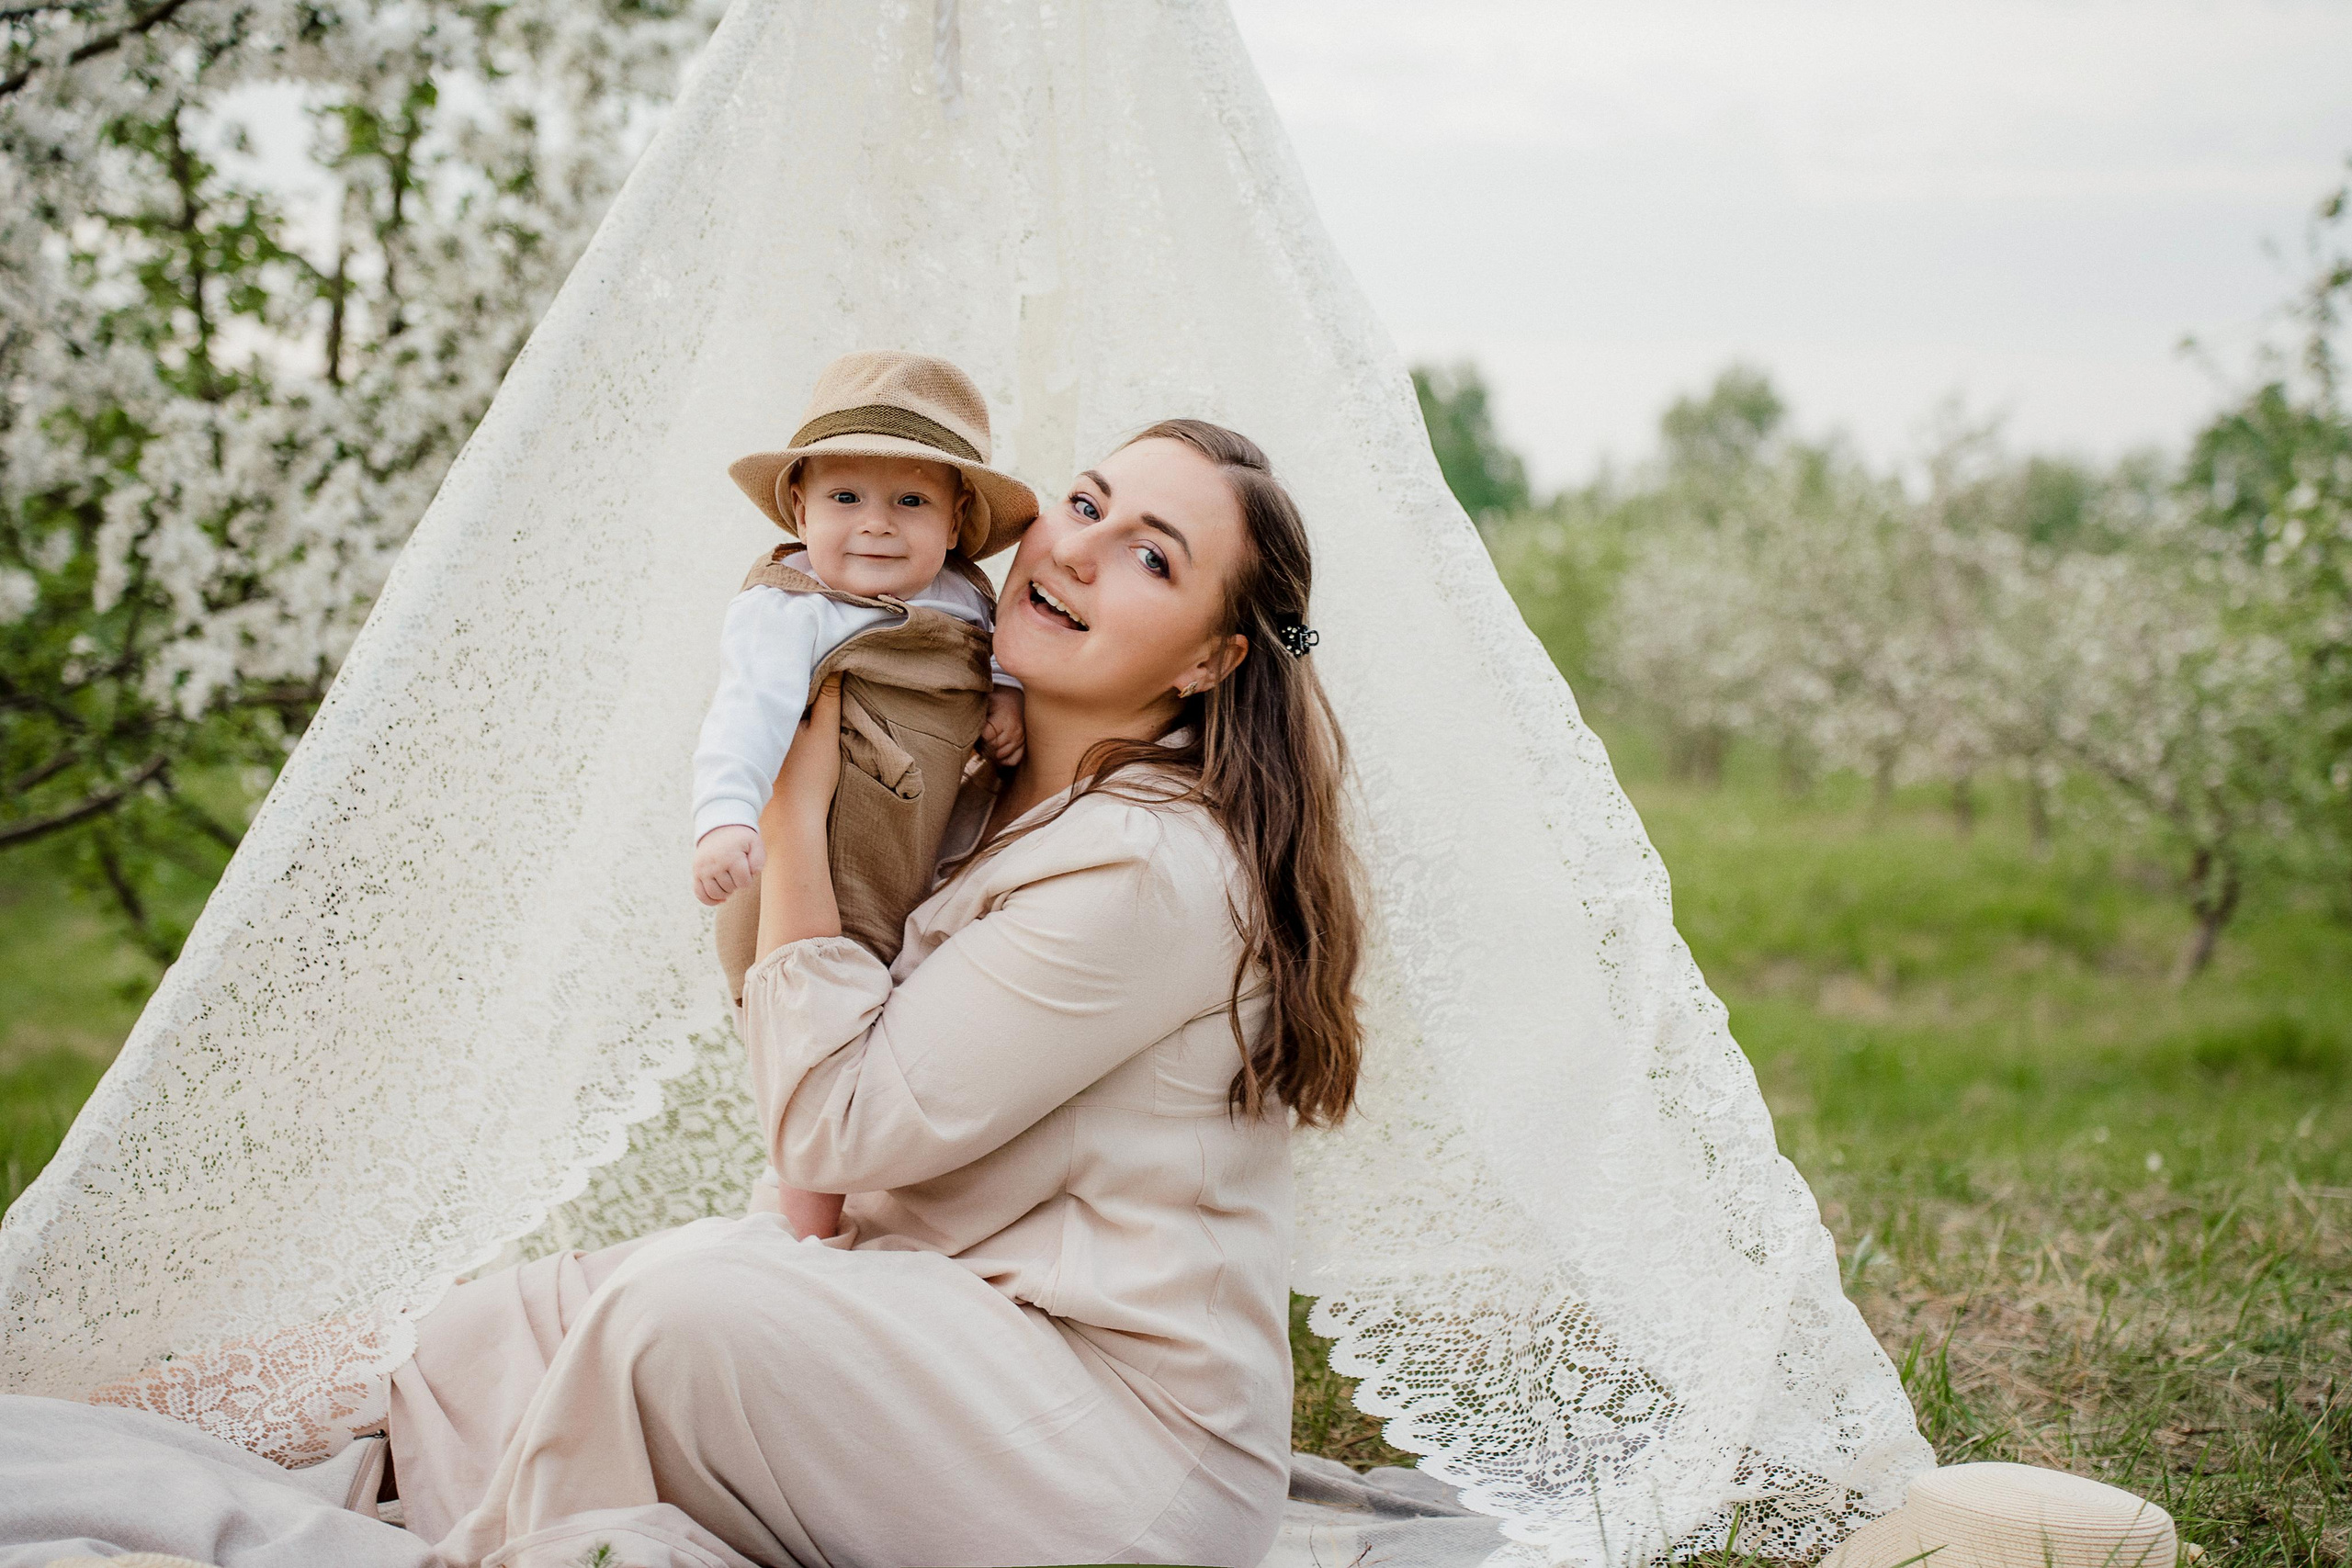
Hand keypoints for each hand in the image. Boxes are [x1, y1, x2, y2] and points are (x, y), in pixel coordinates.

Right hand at [692, 824, 764, 905]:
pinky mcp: (695, 872)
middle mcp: (714, 864)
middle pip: (730, 889)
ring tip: (730, 881)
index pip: (744, 883)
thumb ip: (759, 860)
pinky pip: (700, 894)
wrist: (719, 828)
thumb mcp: (755, 843)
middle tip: (737, 871)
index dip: (749, 879)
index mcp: (731, 857)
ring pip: (714, 894)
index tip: (747, 868)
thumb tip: (751, 874)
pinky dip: (710, 900)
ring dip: (725, 892)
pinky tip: (720, 899)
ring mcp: (703, 869)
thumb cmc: (740, 839)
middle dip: (737, 884)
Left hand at [765, 676, 843, 834]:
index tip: (817, 662)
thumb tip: (833, 666)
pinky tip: (794, 731)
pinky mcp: (755, 761)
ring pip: (773, 717)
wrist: (793, 822)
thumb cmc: (810, 779)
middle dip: (791, 689)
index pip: (784, 684)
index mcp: (770, 716)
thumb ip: (830, 699)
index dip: (800, 673)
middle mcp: (754, 727)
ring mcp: (752, 746)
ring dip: (785, 709)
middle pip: (777, 699)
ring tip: (806, 701)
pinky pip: (768, 733)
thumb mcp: (826, 733)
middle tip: (814, 676)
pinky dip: (780, 727)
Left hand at [979, 686, 1025, 766]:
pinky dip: (1003, 760)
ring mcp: (1020, 739)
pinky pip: (1013, 760)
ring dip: (991, 753)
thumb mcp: (987, 701)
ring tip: (985, 744)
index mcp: (1003, 720)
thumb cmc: (998, 702)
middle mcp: (1013, 731)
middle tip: (978, 740)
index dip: (978, 737)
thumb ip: (977, 713)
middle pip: (993, 747)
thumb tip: (963, 724)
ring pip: (1001, 755)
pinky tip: (996, 753)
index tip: (974, 733)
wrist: (1016, 700)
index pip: (987, 737)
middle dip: (983, 745)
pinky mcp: (1023, 745)